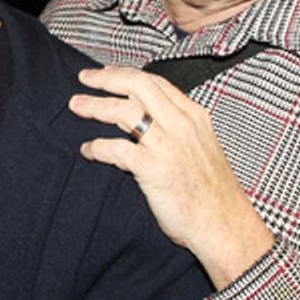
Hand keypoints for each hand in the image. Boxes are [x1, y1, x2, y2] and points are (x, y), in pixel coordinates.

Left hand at [70, 66, 273, 288]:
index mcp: (194, 116)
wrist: (224, 226)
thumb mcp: (201, 147)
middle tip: (84, 78)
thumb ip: (177, 129)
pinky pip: (116, 148)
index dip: (126, 74)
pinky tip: (88, 150)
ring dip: (94, 106)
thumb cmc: (212, 193)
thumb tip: (146, 119)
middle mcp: (182, 124)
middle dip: (106, 78)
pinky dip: (96, 147)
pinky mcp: (153, 169)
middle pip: (137, 85)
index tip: (106, 73)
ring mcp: (168, 145)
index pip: (155, 82)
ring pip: (123, 111)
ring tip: (75, 105)